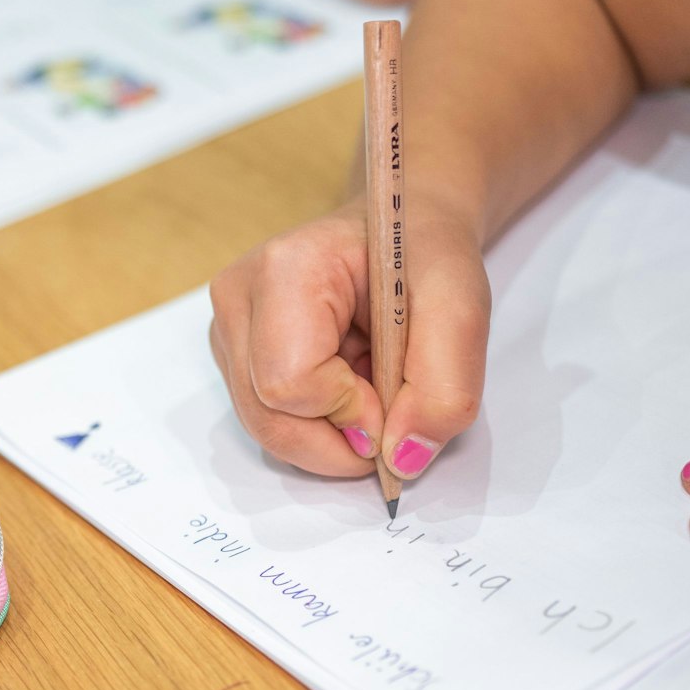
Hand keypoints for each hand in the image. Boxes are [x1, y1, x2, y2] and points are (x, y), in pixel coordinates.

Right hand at [208, 201, 490, 479]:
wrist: (403, 229)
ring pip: (265, 428)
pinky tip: (346, 385)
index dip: (350, 412)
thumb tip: (403, 460)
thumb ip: (445, 387)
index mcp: (283, 270)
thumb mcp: (461, 309)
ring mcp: (228, 329)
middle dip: (339, 438)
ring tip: (369, 384)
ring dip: (331, 432)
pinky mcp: (234, 355)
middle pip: (267, 418)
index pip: (289, 384)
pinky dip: (317, 424)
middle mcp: (237, 299)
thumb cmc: (426, 255)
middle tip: (390, 411)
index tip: (395, 392)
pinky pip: (268, 421)